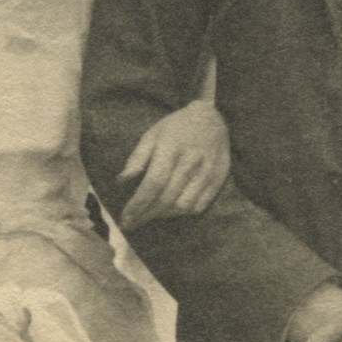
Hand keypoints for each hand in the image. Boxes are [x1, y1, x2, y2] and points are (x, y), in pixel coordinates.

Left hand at [117, 99, 229, 228]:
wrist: (213, 118)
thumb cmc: (177, 127)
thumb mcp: (152, 134)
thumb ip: (137, 157)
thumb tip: (122, 181)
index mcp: (171, 147)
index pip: (154, 183)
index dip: (138, 204)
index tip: (125, 218)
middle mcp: (191, 161)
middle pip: (166, 198)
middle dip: (146, 215)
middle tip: (132, 224)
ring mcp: (208, 171)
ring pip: (183, 206)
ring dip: (163, 215)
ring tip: (150, 215)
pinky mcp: (218, 179)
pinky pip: (199, 206)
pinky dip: (182, 213)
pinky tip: (171, 210)